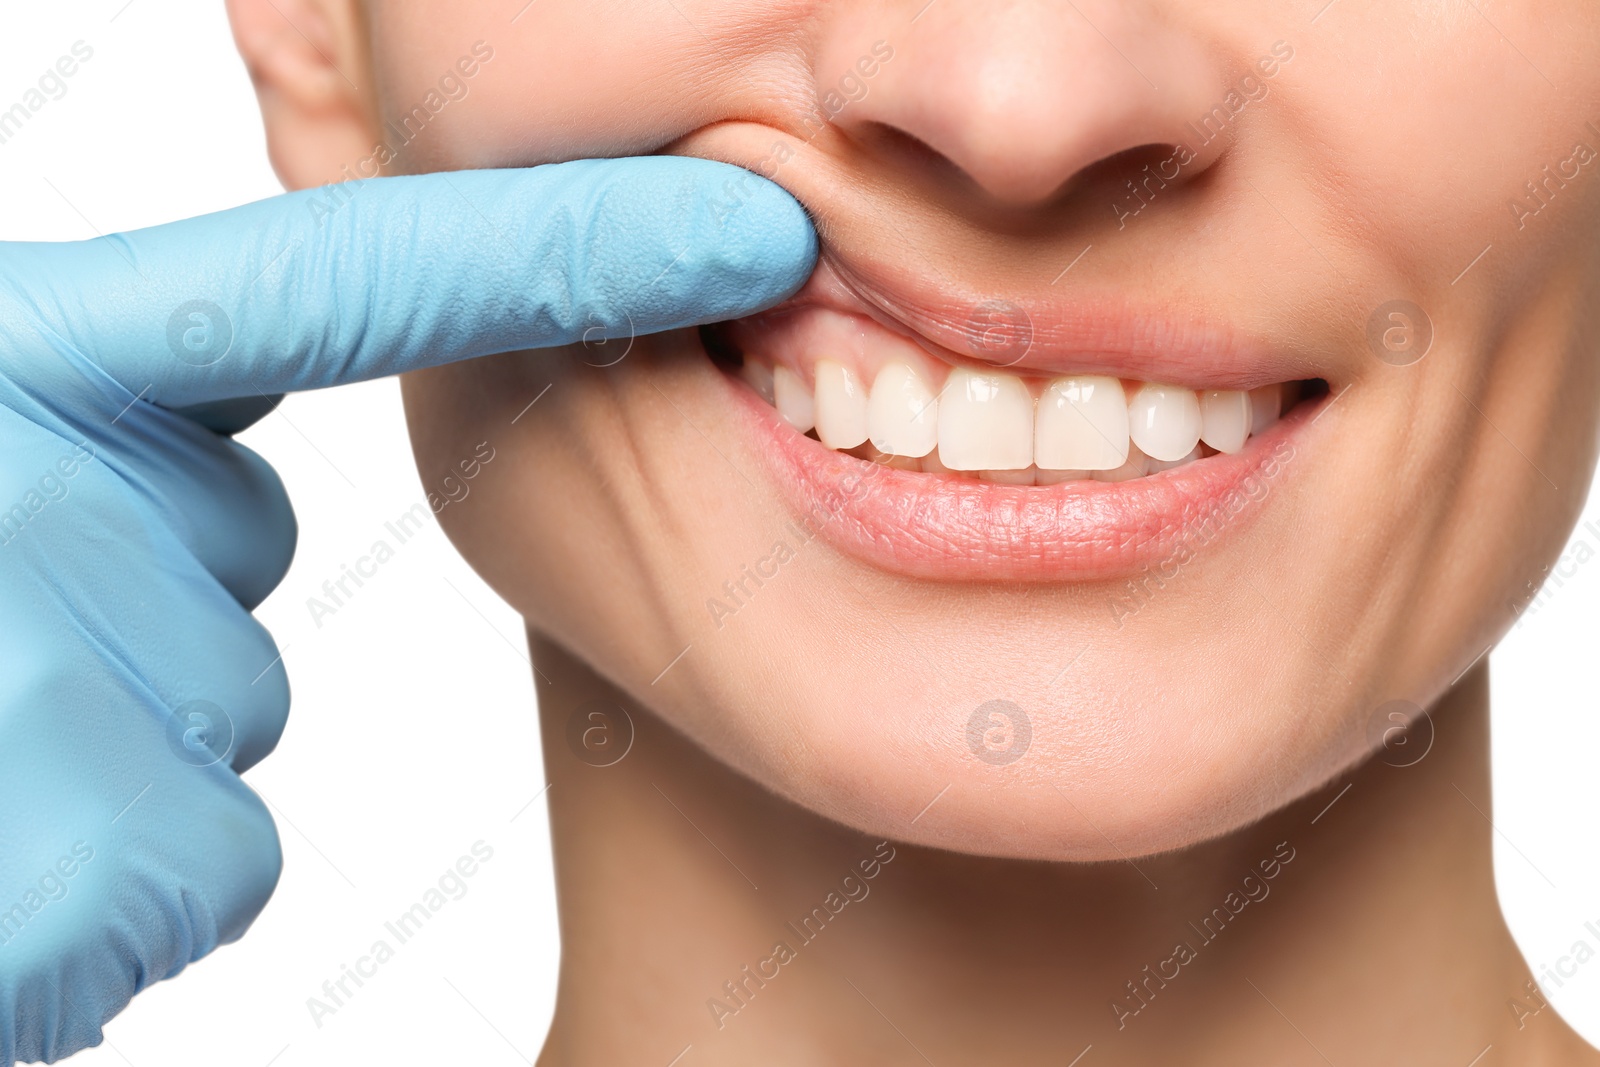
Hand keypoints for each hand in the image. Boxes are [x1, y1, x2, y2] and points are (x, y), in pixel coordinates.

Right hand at [0, 157, 814, 1063]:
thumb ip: (81, 409)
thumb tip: (210, 457)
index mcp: (21, 349)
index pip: (351, 280)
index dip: (564, 253)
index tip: (751, 230)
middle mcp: (23, 464)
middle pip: (239, 563)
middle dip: (122, 628)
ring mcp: (34, 660)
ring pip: (216, 717)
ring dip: (90, 764)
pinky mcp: (60, 862)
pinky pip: (192, 860)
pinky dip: (87, 899)